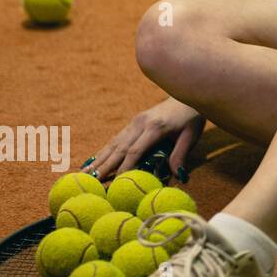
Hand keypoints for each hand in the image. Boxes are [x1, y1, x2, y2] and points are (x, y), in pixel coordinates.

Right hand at [85, 98, 204, 183]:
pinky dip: (104, 150)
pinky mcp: (134, 121)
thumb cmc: (192, 117)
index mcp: (154, 127)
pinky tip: (95, 160)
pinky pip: (116, 138)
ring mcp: (135, 121)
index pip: (135, 151)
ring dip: (99, 159)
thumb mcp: (190, 135)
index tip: (115, 183)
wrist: (187, 93)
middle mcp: (140, 123)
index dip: (124, 167)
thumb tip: (177, 176)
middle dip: (104, 165)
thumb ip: (180, 154)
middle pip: (119, 148)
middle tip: (90, 181)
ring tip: (84, 173)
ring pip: (114, 142)